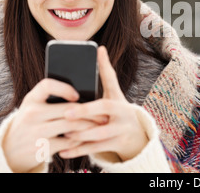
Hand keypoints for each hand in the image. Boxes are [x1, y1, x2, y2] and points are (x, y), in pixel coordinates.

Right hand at [2, 79, 98, 172]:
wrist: (11, 149)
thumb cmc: (32, 123)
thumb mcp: (35, 107)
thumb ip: (53, 99)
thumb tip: (87, 94)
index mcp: (31, 99)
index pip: (47, 85)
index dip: (64, 88)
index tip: (77, 95)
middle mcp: (31, 113)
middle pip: (67, 109)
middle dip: (90, 112)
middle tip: (103, 114)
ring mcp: (36, 131)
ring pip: (71, 125)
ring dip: (89, 126)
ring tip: (100, 124)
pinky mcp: (42, 147)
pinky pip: (69, 141)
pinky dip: (80, 139)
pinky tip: (87, 137)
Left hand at [60, 46, 148, 160]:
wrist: (136, 136)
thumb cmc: (117, 111)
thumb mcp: (114, 93)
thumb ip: (106, 74)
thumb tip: (99, 48)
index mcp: (119, 97)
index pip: (111, 82)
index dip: (104, 68)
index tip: (95, 55)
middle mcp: (123, 112)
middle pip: (104, 109)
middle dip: (85, 112)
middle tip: (66, 113)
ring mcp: (122, 129)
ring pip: (99, 133)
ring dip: (80, 133)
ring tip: (63, 132)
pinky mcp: (117, 144)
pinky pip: (96, 148)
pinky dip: (78, 150)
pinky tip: (63, 151)